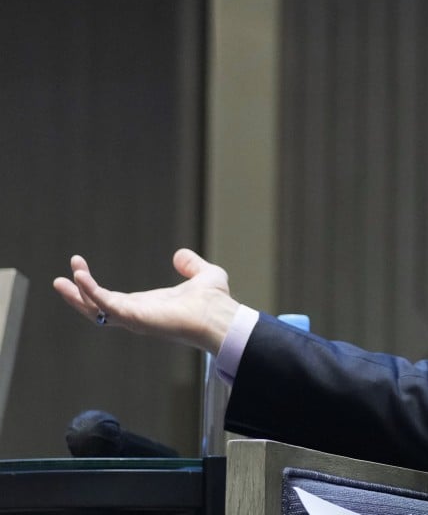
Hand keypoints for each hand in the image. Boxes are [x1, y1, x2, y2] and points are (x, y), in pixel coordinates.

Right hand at [53, 249, 239, 353]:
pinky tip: (81, 278)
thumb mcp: (202, 274)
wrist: (221, 315)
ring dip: (79, 294)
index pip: (113, 298)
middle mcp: (138, 313)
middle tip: (61, 279)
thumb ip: (190, 265)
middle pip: (98, 306)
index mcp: (148, 305)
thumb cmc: (216, 302)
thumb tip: (179, 255)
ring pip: (97, 309)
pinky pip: (107, 306)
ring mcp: (135, 317)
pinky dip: (92, 293)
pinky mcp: (136, 317)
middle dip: (79, 293)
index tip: (79, 268)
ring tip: (62, 279)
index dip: (95, 287)